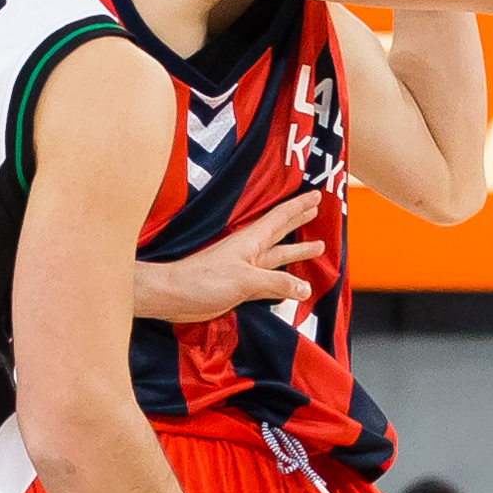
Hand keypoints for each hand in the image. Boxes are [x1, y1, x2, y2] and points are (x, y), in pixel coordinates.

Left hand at [135, 192, 323, 323]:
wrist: (174, 295)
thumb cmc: (203, 280)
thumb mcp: (245, 279)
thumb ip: (277, 283)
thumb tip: (305, 288)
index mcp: (251, 241)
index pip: (281, 217)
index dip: (299, 207)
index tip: (317, 196)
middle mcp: (251, 252)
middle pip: (281, 232)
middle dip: (299, 221)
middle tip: (317, 210)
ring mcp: (246, 269)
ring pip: (278, 257)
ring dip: (296, 251)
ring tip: (318, 246)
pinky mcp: (241, 286)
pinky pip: (270, 280)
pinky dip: (284, 280)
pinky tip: (293, 284)